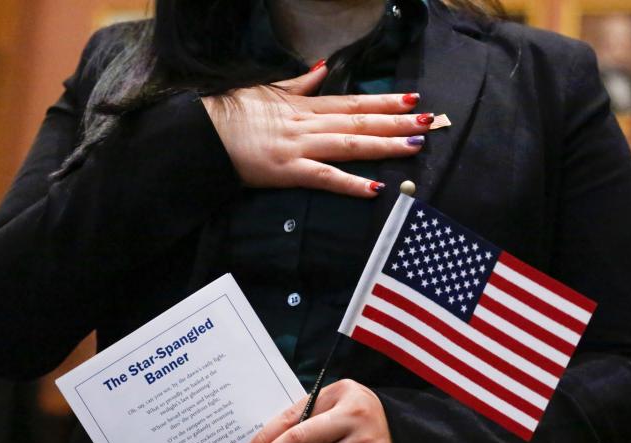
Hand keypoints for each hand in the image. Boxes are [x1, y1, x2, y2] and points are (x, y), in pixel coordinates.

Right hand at [201, 63, 429, 197]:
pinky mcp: (288, 171)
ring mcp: (299, 147)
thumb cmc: (230, 113)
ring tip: (414, 146)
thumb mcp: (267, 90)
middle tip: (429, 122)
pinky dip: (350, 183)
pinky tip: (375, 187)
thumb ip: (299, 83)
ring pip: (350, 144)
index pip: (352, 102)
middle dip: (397, 121)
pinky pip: (325, 177)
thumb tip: (321, 67)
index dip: (383, 100)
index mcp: (303, 106)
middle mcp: (307, 124)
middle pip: (360, 121)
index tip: (411, 98)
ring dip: (385, 145)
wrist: (201, 133)